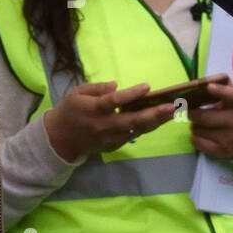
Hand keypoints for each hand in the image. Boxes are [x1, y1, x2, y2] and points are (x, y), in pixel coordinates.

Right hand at [44, 81, 175, 163]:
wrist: (60, 138)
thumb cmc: (70, 110)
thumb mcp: (78, 93)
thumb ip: (97, 88)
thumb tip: (116, 86)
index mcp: (93, 109)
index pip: (114, 101)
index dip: (131, 94)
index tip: (148, 86)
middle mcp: (103, 125)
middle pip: (132, 121)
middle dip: (153, 114)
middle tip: (171, 106)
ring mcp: (109, 138)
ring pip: (137, 130)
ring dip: (156, 122)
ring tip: (172, 112)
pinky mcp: (113, 146)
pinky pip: (133, 136)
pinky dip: (146, 128)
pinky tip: (159, 120)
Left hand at [189, 81, 232, 158]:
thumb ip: (224, 86)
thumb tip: (205, 81)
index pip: (231, 96)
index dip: (220, 91)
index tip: (209, 86)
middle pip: (204, 117)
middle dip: (192, 113)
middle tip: (190, 111)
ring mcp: (230, 138)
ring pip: (197, 129)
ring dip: (194, 125)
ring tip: (200, 123)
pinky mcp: (222, 151)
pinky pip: (197, 142)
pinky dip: (194, 136)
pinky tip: (201, 133)